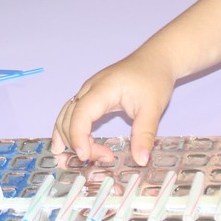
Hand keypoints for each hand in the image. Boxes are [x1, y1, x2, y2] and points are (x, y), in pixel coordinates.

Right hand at [51, 48, 176, 165]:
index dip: (78, 136)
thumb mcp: (153, 108)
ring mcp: (87, 93)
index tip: (85, 156)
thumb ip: (145, 134)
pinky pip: (71, 115)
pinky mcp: (90, 98)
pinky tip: (67, 147)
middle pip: (68, 118)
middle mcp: (88, 90)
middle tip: (104, 158)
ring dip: (70, 139)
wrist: (155, 59)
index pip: (80, 114)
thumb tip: (141, 160)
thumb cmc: (153, 78)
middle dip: (78, 142)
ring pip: (65, 117)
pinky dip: (68, 132)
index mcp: (102, 89)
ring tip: (87, 158)